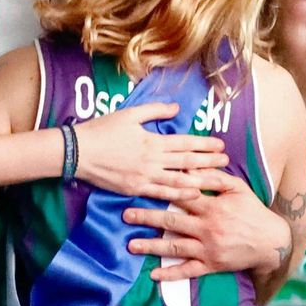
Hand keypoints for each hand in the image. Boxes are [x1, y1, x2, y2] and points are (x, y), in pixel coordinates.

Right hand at [72, 103, 226, 201]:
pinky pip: (162, 194)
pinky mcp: (135, 189)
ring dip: (200, 180)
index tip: (220, 145)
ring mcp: (145, 177)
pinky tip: (192, 196)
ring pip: (179, 180)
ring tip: (217, 180)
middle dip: (209, 162)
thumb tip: (177, 109)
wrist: (78, 152)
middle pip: (187, 162)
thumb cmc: (103, 129)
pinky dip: (179, 195)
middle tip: (226, 162)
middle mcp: (152, 160)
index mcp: (152, 140)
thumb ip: (155, 111)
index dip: (204, 144)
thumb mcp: (130, 114)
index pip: (185, 142)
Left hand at [122, 170, 290, 278]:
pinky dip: (171, 274)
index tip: (141, 187)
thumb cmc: (252, 211)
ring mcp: (208, 248)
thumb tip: (189, 170)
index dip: (160, 191)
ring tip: (131, 244)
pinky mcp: (211, 265)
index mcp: (212, 207)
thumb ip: (213, 178)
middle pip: (171, 221)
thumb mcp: (237, 188)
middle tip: (126, 215)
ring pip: (175, 247)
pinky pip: (188, 271)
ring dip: (151, 245)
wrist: (271, 241)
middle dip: (147, 217)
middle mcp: (207, 228)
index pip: (180, 196)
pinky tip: (154, 274)